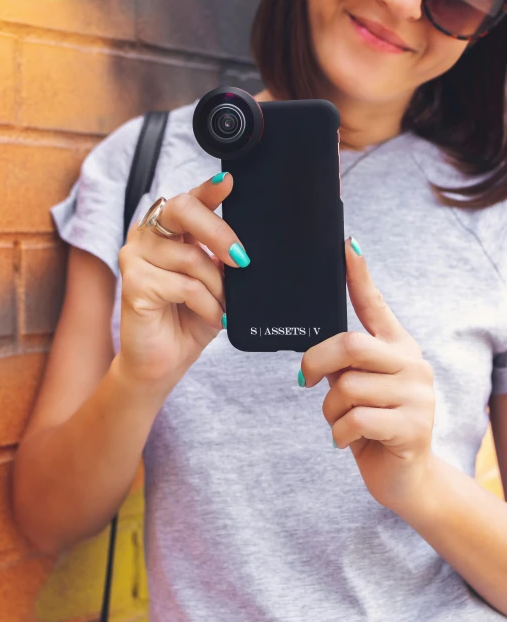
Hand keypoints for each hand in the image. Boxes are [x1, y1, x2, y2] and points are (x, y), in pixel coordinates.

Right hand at [117, 172, 246, 394]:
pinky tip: (211, 315)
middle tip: (242, 259)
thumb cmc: (189, 317)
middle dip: (218, 233)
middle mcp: (147, 235)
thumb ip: (223, 256)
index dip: (208, 189)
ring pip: (191, 256)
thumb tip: (244, 243)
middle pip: (182, 210)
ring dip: (217, 286)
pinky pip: (183, 285)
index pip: (189, 200)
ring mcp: (135, 256)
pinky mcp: (132, 282)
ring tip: (222, 305)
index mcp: (168, 229)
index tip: (227, 182)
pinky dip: (206, 303)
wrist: (164, 361)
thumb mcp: (216, 280)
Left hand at [299, 237, 435, 514]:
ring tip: (341, 421)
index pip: (375, 304)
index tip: (346, 244)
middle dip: (316, 363)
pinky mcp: (412, 428)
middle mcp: (412, 363)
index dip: (358, 274)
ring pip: (346, 387)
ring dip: (329, 410)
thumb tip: (313, 350)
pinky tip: (347, 440)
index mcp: (397, 347)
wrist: (406, 478)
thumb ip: (345, 363)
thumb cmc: (374, 423)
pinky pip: (354, 420)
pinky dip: (338, 434)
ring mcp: (417, 395)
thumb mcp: (359, 386)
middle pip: (350, 344)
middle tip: (304, 380)